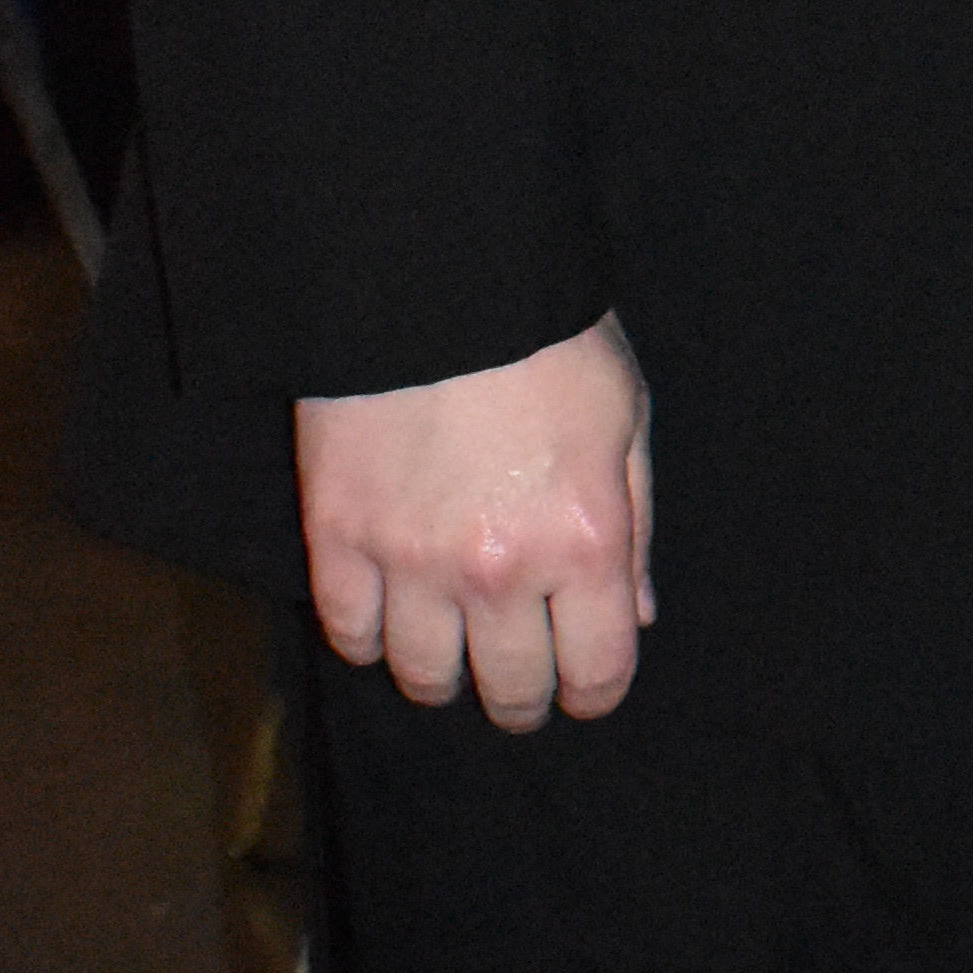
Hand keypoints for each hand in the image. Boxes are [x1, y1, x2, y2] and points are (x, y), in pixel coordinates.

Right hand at [296, 314, 653, 730]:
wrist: (436, 276)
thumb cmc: (547, 339)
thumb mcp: (625, 420)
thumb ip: (635, 527)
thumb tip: (634, 615)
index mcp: (586, 542)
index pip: (597, 673)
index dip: (594, 692)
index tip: (584, 685)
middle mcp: (500, 569)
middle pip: (509, 691)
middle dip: (522, 696)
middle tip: (516, 678)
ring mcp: (411, 560)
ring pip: (423, 677)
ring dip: (443, 674)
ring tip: (450, 648)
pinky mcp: (338, 534)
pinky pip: (348, 632)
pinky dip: (368, 638)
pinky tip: (387, 618)